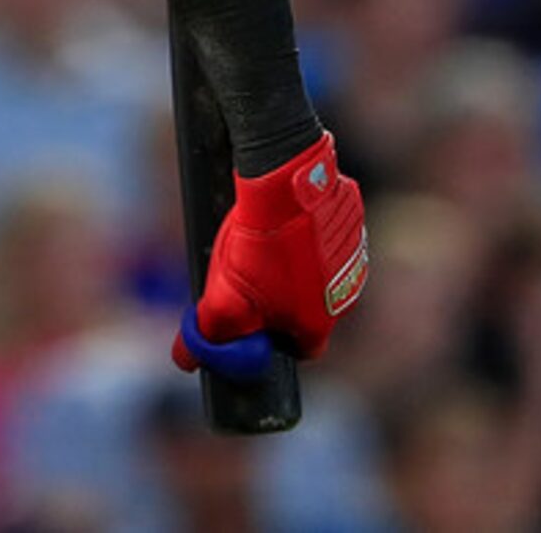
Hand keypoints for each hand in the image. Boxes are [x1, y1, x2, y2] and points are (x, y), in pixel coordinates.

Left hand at [175, 131, 368, 370]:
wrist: (285, 180)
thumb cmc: (259, 245)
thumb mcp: (224, 298)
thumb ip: (209, 334)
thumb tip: (185, 360)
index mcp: (320, 322)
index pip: (301, 351)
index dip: (275, 340)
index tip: (255, 322)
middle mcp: (345, 297)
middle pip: (311, 313)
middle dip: (284, 301)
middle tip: (254, 277)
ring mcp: (354, 258)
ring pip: (320, 275)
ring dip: (296, 267)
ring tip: (266, 243)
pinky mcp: (353, 224)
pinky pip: (329, 240)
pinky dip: (309, 236)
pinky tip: (286, 221)